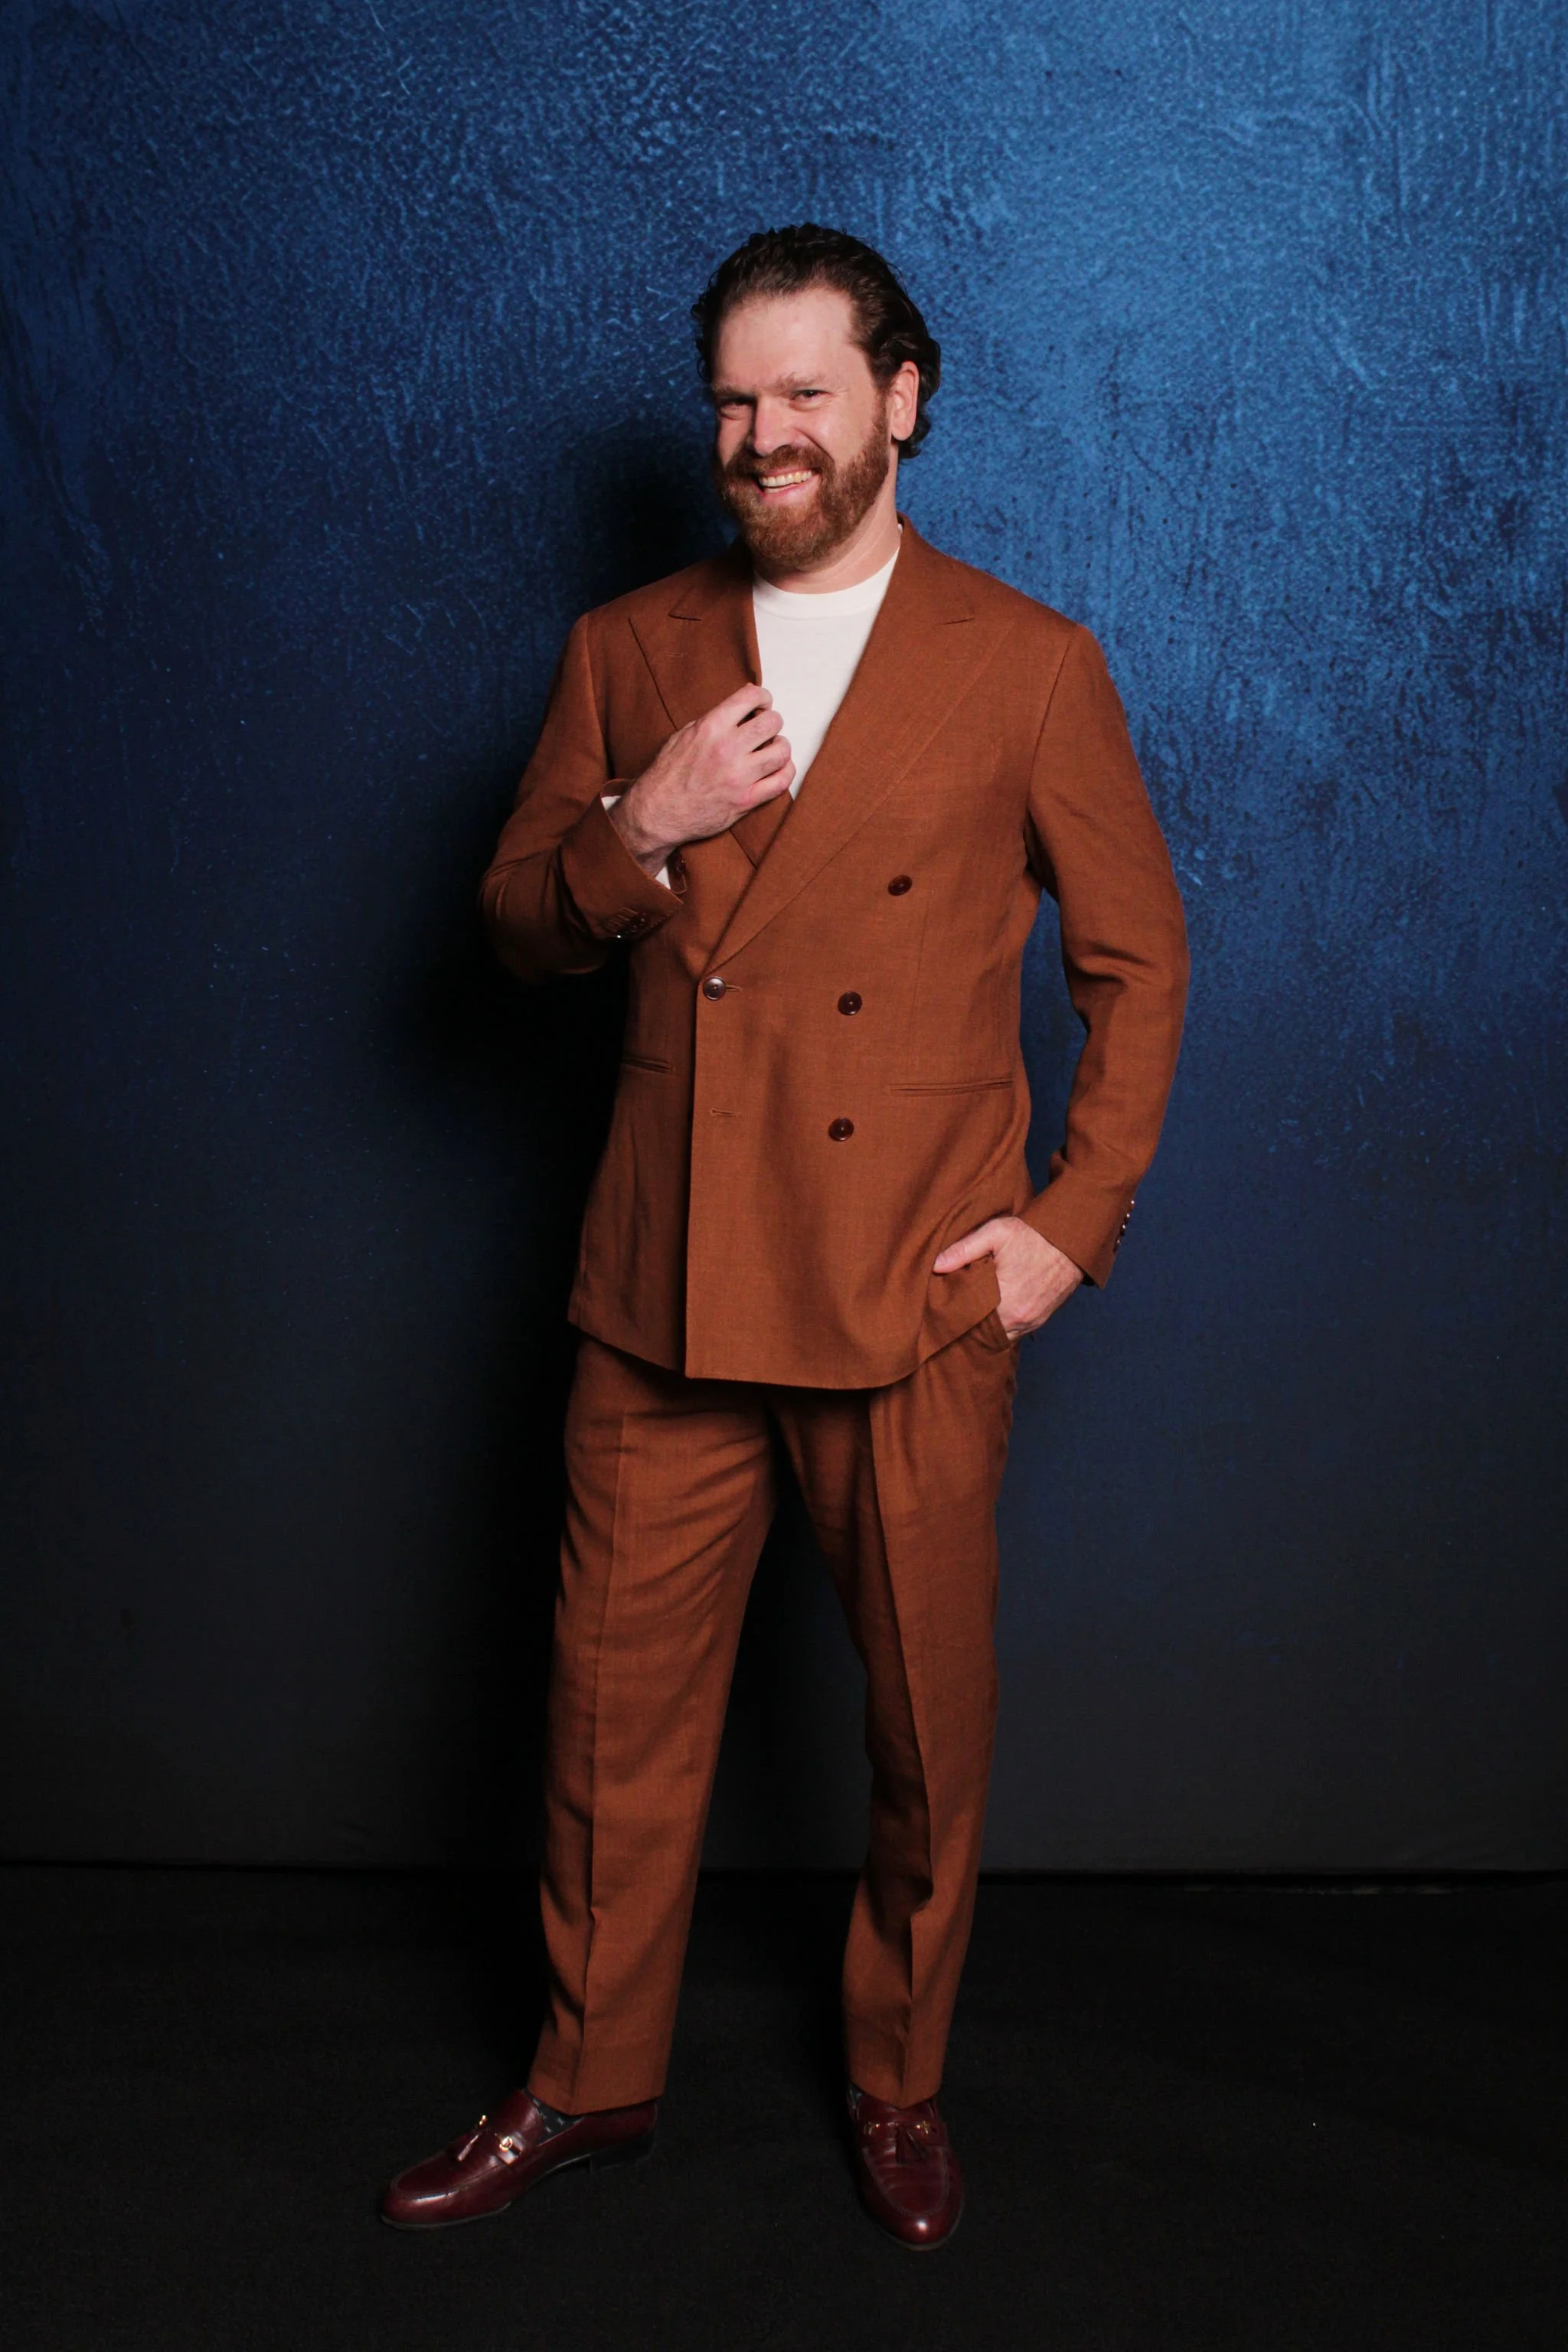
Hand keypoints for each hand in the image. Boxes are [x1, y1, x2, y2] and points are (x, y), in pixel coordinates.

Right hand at [608, 685, 793, 874]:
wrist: (659, 812)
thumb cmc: (668, 774)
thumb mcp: (684, 735)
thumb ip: (714, 719)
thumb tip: (743, 705)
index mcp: (711, 727)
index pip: (751, 697)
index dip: (762, 697)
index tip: (761, 704)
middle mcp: (727, 748)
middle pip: (772, 722)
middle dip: (772, 722)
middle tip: (766, 730)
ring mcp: (739, 776)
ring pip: (782, 751)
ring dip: (780, 747)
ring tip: (771, 750)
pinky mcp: (746, 800)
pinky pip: (782, 781)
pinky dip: (785, 772)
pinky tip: (777, 769)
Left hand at [933, 1214, 1082, 1340]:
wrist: (1071, 1242)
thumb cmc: (1033, 1235)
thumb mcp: (996, 1233)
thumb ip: (963, 1250)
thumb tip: (935, 1266)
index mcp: (1005, 1300)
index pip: (969, 1320)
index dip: (954, 1316)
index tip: (942, 1309)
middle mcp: (1018, 1318)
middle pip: (983, 1333)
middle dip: (967, 1325)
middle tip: (951, 1314)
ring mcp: (1031, 1322)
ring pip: (999, 1336)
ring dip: (985, 1329)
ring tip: (969, 1316)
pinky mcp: (1039, 1321)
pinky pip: (1014, 1333)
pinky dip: (1001, 1328)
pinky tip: (989, 1316)